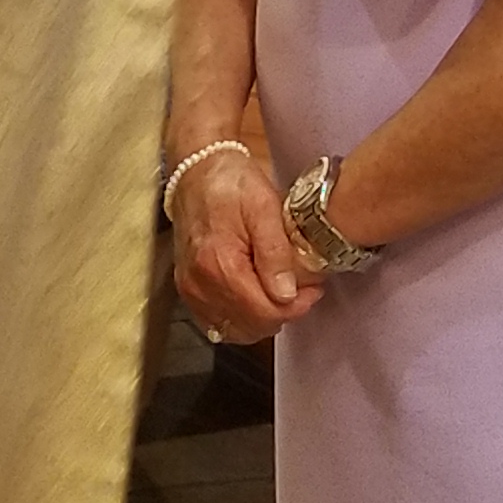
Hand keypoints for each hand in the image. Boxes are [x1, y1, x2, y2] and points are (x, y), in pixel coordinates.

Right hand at [170, 149, 321, 343]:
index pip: (264, 312)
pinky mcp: (189, 290)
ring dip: (264, 319)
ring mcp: (191, 290)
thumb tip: (286, 294)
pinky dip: (241, 319)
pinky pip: (218, 324)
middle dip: (284, 313)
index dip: (296, 307)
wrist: (197, 172)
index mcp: (218, 264)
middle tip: (304, 290)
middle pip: (251, 326)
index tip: (314, 290)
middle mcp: (200, 284)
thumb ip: (275, 252)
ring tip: (282, 292)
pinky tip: (257, 299)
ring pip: (235, 330)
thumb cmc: (230, 184)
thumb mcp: (264, 206)